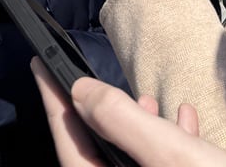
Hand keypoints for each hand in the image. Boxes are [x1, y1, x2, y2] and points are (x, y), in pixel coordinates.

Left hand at [32, 59, 225, 166]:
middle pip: (95, 155)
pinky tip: (184, 122)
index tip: (41, 68)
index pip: (68, 147)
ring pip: (128, 163)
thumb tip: (81, 93)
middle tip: (86, 77)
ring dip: (134, 128)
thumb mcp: (170, 154)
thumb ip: (120, 120)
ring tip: (146, 99)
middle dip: (95, 114)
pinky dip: (165, 145)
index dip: (55, 104)